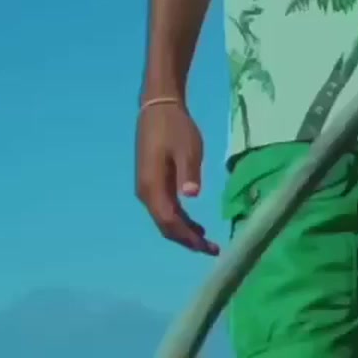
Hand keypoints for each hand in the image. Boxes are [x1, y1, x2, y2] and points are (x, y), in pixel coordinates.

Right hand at [135, 100, 217, 254]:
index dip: (187, 237)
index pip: (169, 222)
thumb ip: (188, 173)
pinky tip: (196, 225)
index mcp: (152, 187)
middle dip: (187, 240)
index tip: (207, 247)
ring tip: (207, 243)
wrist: (158, 107)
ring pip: (165, 219)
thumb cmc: (175, 127)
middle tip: (212, 250)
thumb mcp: (187, 148)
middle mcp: (146, 193)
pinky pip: (166, 209)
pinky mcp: (154, 182)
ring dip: (185, 232)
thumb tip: (191, 196)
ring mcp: (148, 188)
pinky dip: (181, 220)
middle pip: (166, 226)